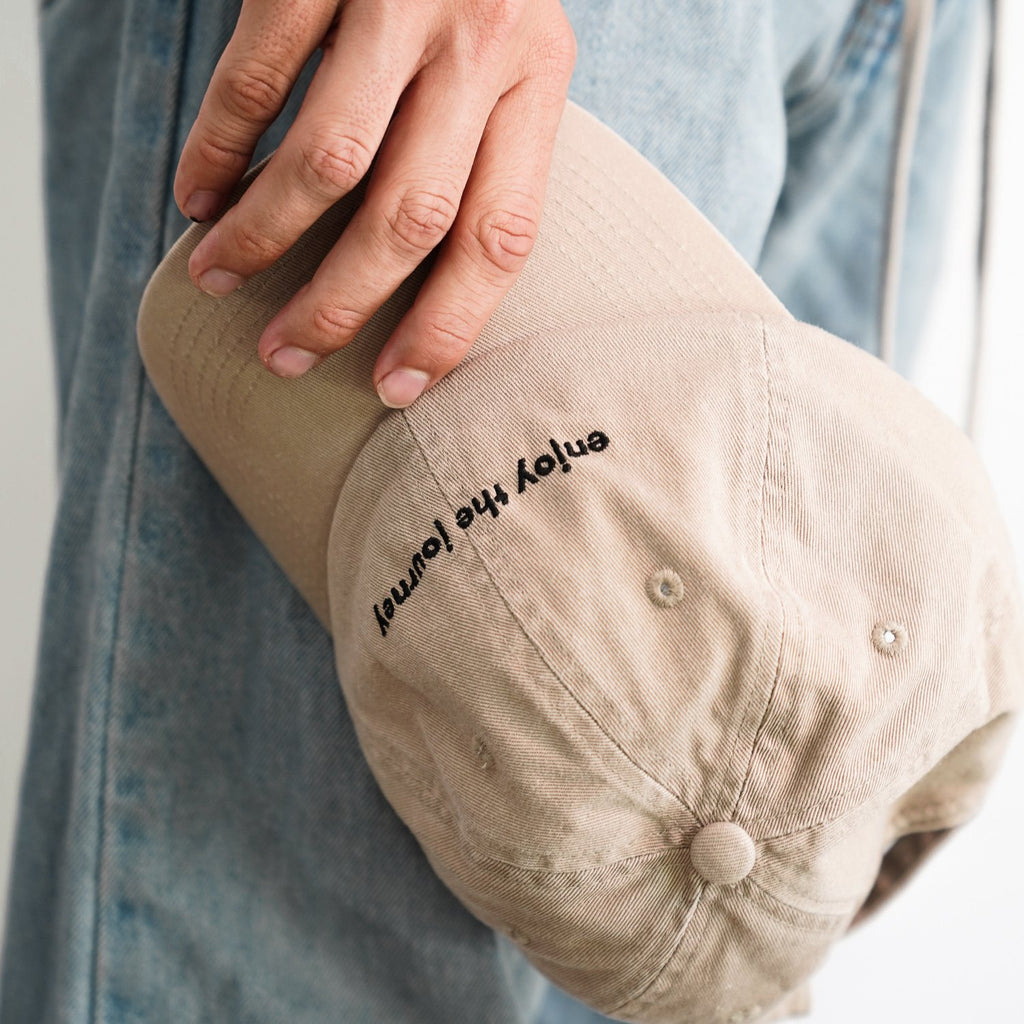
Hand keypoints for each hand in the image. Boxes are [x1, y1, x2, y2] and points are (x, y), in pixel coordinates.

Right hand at [173, 0, 575, 406]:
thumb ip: (485, 148)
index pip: (498, 239)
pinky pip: (258, 76)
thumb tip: (420, 283)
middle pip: (410, 217)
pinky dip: (216, 146)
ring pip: (329, 159)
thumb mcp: (513, 55)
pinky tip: (195, 195)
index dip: (446, 327)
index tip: (394, 388)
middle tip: (286, 355)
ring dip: (264, 235)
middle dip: (341, 303)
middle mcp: (481, 46)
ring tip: (219, 280)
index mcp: (537, 84)